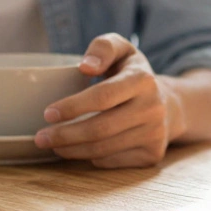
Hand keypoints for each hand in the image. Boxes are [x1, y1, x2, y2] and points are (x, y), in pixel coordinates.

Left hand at [35, 33, 180, 168]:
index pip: (103, 96)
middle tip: (41, 138)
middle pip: (100, 129)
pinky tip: (79, 150)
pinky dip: (90, 158)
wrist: (169, 106)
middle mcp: (153, 108)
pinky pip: (112, 162)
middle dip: (65, 135)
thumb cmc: (133, 76)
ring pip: (103, 149)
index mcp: (143, 80)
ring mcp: (155, 134)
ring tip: (53, 145)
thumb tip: (86, 66)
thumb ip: (103, 48)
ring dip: (72, 150)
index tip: (48, 113)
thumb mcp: (123, 51)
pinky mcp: (152, 155)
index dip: (73, 107)